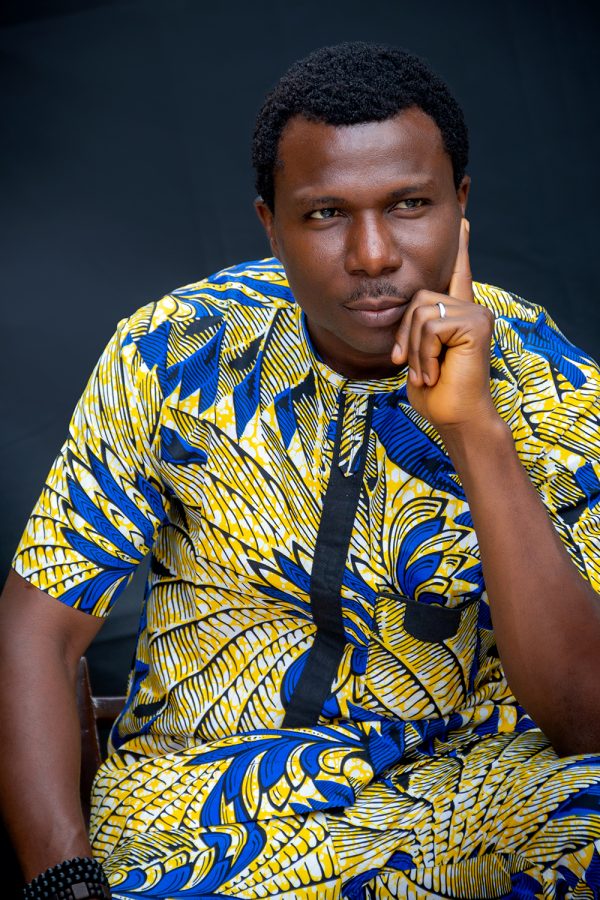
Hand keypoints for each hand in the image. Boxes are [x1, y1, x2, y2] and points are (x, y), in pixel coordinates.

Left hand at [391, 218, 496, 431]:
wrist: (455, 418)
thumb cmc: (436, 394)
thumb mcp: (417, 355)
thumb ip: (416, 329)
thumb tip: (409, 307)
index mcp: (458, 315)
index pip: (458, 274)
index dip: (459, 247)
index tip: (463, 219)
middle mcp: (471, 308)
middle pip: (417, 299)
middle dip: (404, 336)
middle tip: (412, 367)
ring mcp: (476, 314)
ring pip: (420, 314)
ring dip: (413, 350)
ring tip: (427, 373)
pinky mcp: (476, 324)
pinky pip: (430, 327)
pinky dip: (424, 355)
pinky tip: (436, 374)